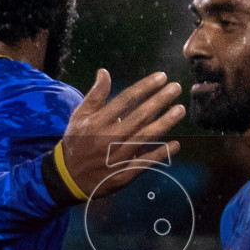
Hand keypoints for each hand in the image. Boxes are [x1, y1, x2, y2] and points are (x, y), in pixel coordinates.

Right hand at [57, 70, 184, 197]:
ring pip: (145, 137)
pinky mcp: (124, 174)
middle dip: (159, 101)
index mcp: (97, 122)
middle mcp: (108, 138)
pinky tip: (176, 145)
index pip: (125, 100)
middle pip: (139, 116)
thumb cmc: (76, 142)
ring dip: (165, 123)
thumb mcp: (79, 117)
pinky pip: (145, 162)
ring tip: (180, 110)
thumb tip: (104, 72)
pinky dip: (161, 154)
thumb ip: (94, 95)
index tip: (161, 77)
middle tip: (176, 88)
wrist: (69, 177)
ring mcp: (117, 157)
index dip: (145, 87)